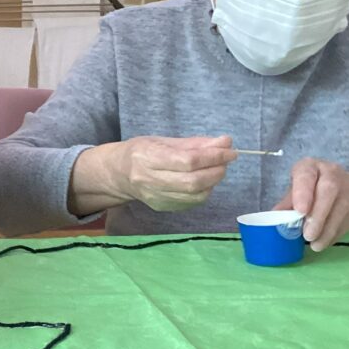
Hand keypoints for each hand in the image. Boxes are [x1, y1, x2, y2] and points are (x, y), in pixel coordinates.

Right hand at [110, 136, 236, 211]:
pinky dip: (204, 192)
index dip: (213, 157)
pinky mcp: (162, 207)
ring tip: (216, 170)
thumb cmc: (143, 152)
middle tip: (225, 162)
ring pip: (194, 195)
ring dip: (213, 183)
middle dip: (216, 171)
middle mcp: (149, 180)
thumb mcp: (165, 141)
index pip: (188, 161)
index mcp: (148, 158)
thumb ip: (196, 143)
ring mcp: (155, 197)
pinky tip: (203, 182)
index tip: (230, 151)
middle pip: (192, 182)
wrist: (118, 174)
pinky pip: (190, 203)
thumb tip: (226, 142)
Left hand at [274, 158, 348, 251]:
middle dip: (317, 215)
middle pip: (328, 191)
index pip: (306, 174)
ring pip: (340, 208)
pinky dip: (334, 234)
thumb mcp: (298, 191)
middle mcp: (331, 173)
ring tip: (315, 245)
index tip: (300, 210)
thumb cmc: (314, 189)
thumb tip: (274, 217)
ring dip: (327, 230)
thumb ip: (288, 203)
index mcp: (310, 167)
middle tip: (307, 235)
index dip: (303, 192)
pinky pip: (347, 220)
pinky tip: (324, 242)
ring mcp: (348, 187)